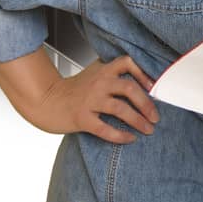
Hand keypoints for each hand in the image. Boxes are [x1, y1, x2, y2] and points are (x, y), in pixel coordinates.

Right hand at [30, 55, 159, 143]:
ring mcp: (90, 101)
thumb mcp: (94, 74)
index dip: (143, 72)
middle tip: (156, 117)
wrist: (46, 101)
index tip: (153, 86)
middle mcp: (98, 83)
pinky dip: (120, 135)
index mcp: (103, 70)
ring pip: (120, 109)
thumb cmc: (74, 89)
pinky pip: (105, 129)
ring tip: (148, 129)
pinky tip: (130, 139)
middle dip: (147, 104)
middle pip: (129, 88)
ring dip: (138, 121)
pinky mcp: (82, 118)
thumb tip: (143, 81)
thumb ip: (113, 73)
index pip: (127, 62)